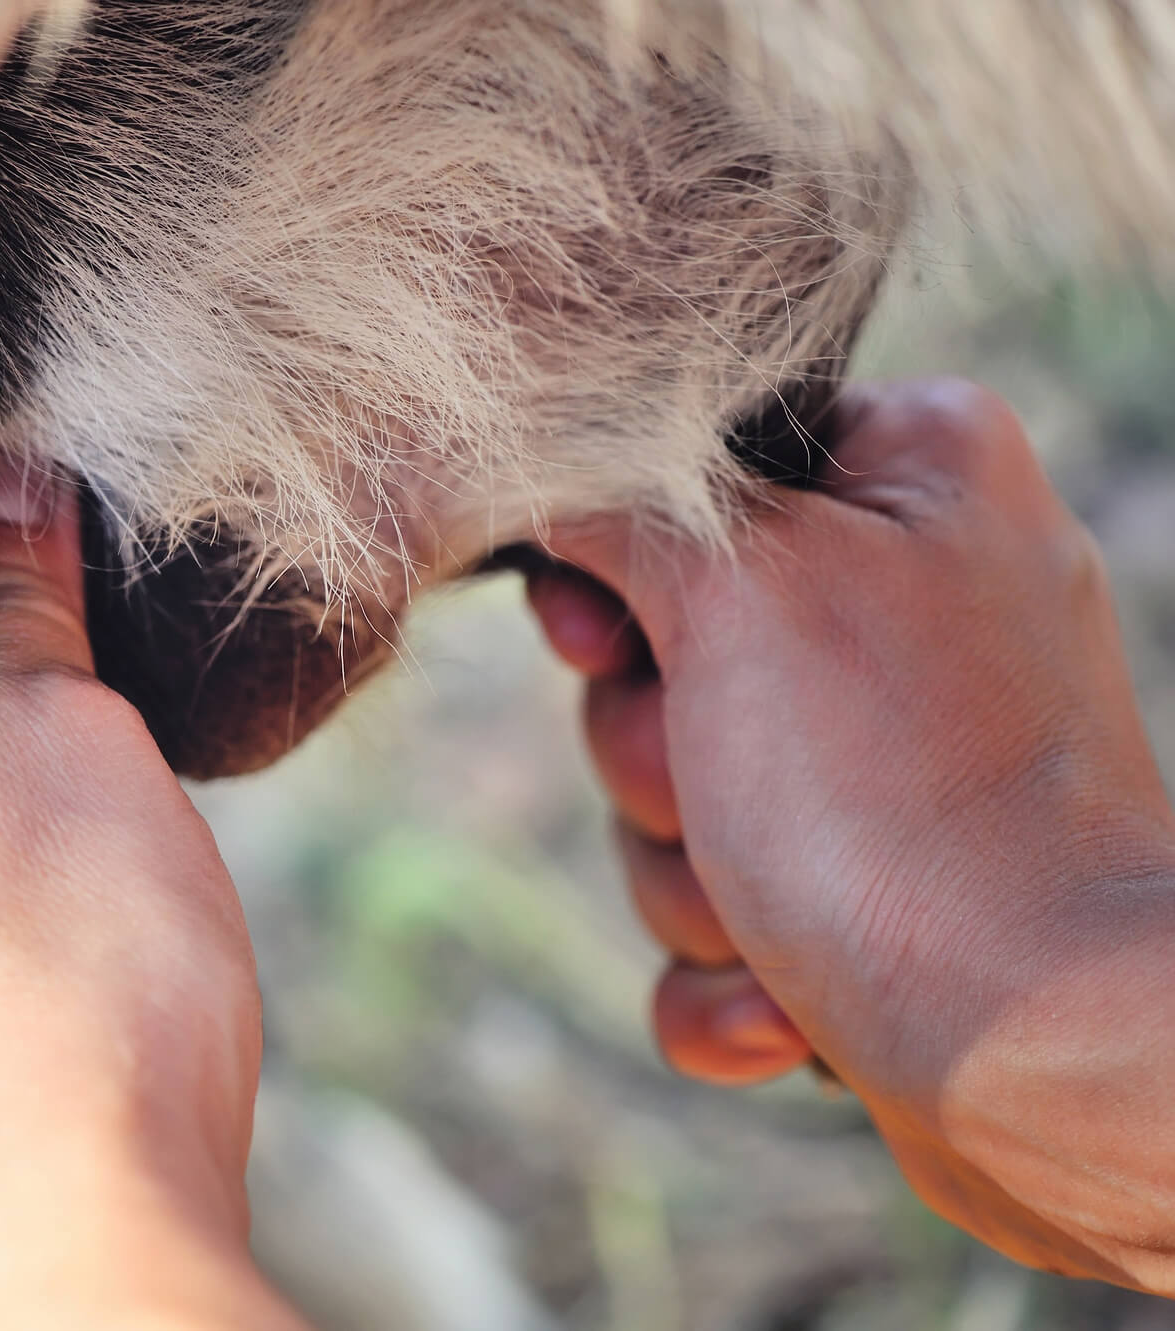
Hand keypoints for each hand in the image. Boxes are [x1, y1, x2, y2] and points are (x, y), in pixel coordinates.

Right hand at [531, 380, 1174, 1290]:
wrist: (1050, 1050)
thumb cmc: (900, 798)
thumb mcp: (737, 590)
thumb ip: (621, 503)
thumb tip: (543, 469)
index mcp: (914, 475)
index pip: (688, 472)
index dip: (615, 566)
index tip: (604, 643)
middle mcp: (915, 599)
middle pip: (659, 652)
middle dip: (657, 761)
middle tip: (721, 785)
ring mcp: (896, 756)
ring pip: (675, 796)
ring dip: (691, 882)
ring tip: (782, 919)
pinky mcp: (876, 887)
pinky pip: (723, 912)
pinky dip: (731, 972)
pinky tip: (788, 1008)